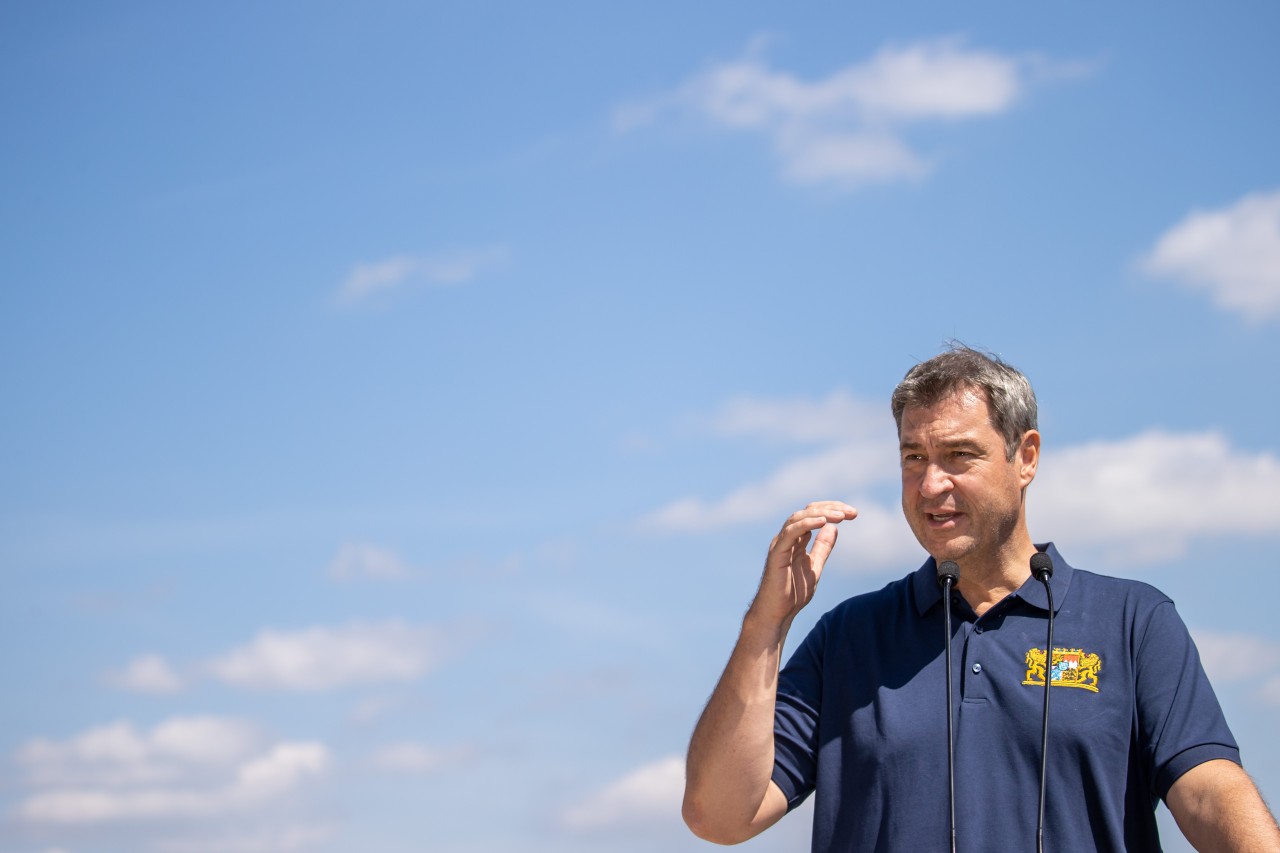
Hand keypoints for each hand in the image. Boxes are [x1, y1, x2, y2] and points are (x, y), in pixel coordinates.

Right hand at [749, 501, 856, 627]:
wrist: (776, 613)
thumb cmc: (792, 593)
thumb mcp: (815, 566)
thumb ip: (822, 547)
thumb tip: (834, 527)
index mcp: (796, 539)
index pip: (814, 514)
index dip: (832, 509)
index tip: (853, 513)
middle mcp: (787, 537)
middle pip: (808, 511)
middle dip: (831, 507)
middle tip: (852, 512)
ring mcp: (780, 544)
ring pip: (799, 517)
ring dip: (821, 513)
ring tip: (841, 515)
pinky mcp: (777, 553)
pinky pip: (791, 532)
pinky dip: (807, 524)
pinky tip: (823, 522)